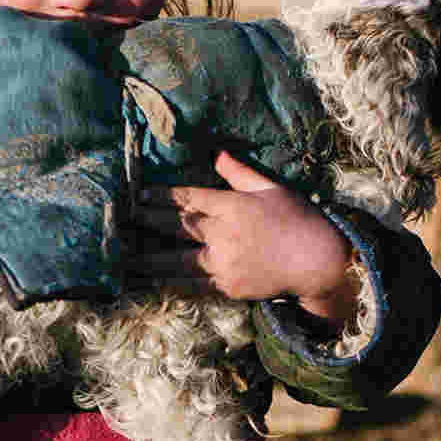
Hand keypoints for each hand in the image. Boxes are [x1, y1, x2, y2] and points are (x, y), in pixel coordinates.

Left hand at [129, 151, 358, 323]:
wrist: (318, 262)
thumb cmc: (299, 219)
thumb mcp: (272, 189)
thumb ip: (240, 173)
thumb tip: (217, 154)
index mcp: (233, 206)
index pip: (189, 198)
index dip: (161, 195)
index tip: (139, 193)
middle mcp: (223, 234)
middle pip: (177, 225)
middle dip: (148, 220)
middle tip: (123, 218)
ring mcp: (223, 263)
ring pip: (177, 259)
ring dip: (148, 258)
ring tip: (124, 257)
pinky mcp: (227, 286)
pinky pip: (192, 285)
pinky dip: (170, 283)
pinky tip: (152, 282)